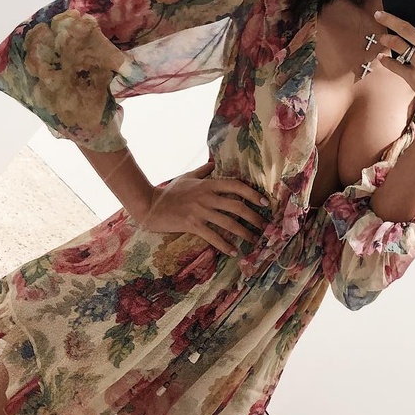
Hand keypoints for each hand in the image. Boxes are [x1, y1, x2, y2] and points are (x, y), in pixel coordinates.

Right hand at [138, 161, 268, 254]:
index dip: (253, 194)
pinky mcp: (192, 225)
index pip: (236, 186)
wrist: (150, 205)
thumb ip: (203, 170)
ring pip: (228, 223)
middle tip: (265, 226)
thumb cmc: (169, 191)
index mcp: (208, 184)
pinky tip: (234, 252)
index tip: (265, 202)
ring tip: (255, 240)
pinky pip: (213, 236)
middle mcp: (207, 197)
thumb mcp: (187, 176)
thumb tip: (214, 162)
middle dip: (254, 217)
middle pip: (237, 206)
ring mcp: (200, 211)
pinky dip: (225, 245)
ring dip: (244, 233)